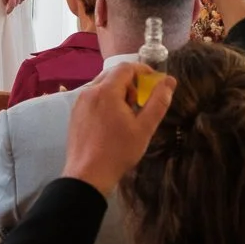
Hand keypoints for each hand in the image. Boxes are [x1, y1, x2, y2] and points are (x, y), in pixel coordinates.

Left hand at [62, 60, 173, 195]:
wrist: (87, 175)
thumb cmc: (118, 152)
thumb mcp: (144, 128)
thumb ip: (158, 102)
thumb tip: (169, 81)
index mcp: (106, 91)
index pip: (126, 68)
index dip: (143, 71)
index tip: (153, 82)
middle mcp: (89, 91)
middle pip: (112, 74)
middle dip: (130, 82)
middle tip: (140, 101)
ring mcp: (79, 102)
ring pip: (101, 85)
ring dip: (117, 91)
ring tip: (127, 114)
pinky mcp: (75, 113)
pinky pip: (92, 97)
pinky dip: (105, 100)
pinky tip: (111, 121)